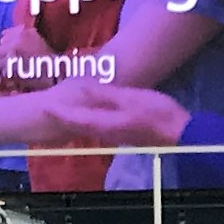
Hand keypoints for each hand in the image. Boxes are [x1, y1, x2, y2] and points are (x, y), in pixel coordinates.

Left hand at [43, 76, 191, 147]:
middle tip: (46, 109)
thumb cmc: (157, 114)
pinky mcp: (122, 133)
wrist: (179, 133)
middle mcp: (106, 133)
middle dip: (62, 118)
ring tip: (62, 108)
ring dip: (73, 119)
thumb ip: (105, 95)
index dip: (59, 113)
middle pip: (78, 126)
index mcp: (106, 124)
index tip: (43, 107)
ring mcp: (114, 135)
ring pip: (86, 127)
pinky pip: (97, 126)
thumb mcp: (131, 98)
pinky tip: (86, 111)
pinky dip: (86, 119)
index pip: (75, 119)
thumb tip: (81, 89)